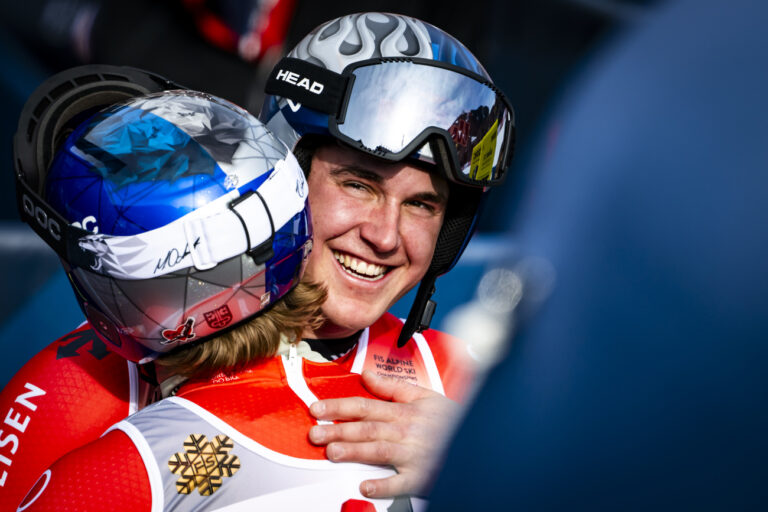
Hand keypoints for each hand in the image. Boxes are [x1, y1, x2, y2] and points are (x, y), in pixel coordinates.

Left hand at [308, 369, 461, 498]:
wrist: (480, 441)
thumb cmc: (451, 419)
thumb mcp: (425, 395)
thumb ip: (392, 386)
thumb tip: (366, 376)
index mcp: (404, 411)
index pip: (365, 405)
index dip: (340, 406)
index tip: (318, 408)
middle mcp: (406, 431)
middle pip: (367, 428)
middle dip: (339, 430)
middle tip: (314, 433)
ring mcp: (413, 454)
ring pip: (379, 451)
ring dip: (355, 452)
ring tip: (332, 453)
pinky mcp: (422, 476)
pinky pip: (401, 482)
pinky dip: (384, 485)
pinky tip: (366, 486)